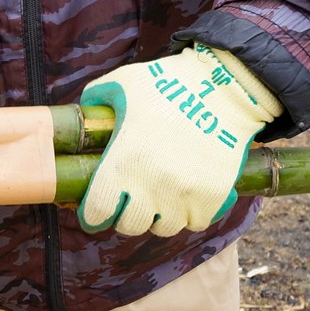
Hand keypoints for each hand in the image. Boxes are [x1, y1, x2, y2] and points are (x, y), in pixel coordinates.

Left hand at [78, 45, 281, 237]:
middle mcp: (151, 184)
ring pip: (164, 228)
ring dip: (158, 218)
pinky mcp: (213, 196)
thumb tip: (84, 113)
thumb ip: (97, 97)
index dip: (93, 215)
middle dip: (126, 216)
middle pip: (130, 225)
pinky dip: (189, 215)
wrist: (225, 87)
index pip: (98, 211)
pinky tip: (185, 199)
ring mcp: (184, 194)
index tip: (96, 212)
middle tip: (130, 204)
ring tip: (159, 200)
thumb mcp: (123, 81)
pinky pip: (195, 223)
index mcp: (124, 161)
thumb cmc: (169, 83)